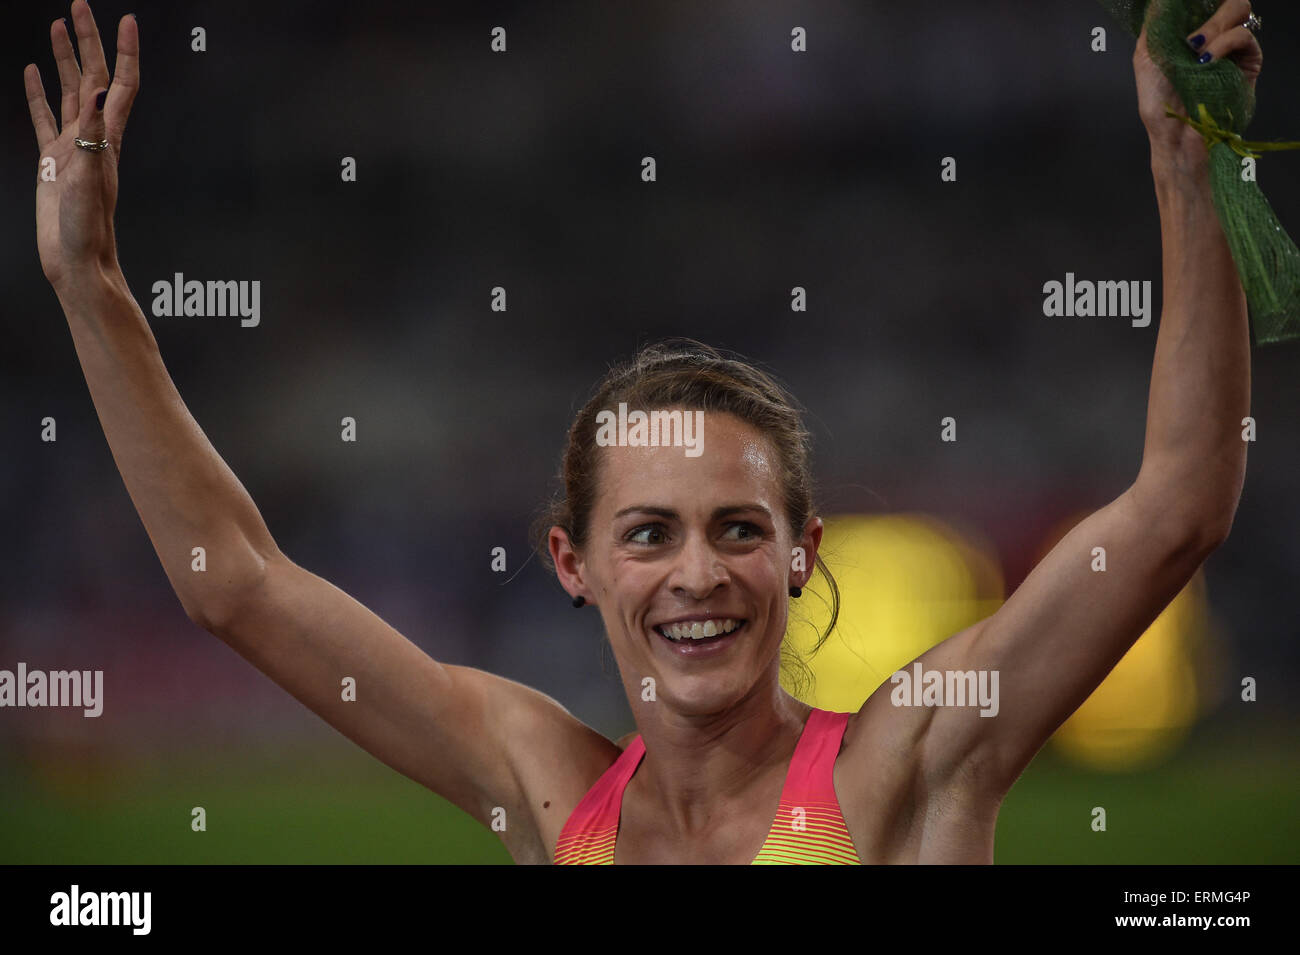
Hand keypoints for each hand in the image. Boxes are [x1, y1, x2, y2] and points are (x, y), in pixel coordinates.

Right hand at [23, 1, 138, 291]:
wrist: (76, 261)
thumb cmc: (87, 228)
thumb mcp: (89, 176)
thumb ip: (93, 133)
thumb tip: (98, 91)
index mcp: (107, 138)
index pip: (120, 84)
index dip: (125, 51)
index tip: (128, 20)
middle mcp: (93, 137)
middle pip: (94, 77)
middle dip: (89, 40)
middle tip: (80, 4)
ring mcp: (72, 146)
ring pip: (69, 91)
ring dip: (66, 58)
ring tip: (58, 24)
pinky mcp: (53, 160)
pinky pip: (44, 116)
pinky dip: (39, 92)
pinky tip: (35, 72)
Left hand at [1134, 0, 1261, 163]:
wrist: (1174, 132)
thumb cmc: (1158, 102)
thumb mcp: (1146, 57)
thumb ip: (1155, 26)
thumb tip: (1161, 2)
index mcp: (1191, 32)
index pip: (1204, 2)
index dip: (1199, 0)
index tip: (1185, 6)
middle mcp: (1214, 36)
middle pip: (1226, 1)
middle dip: (1208, 7)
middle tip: (1190, 35)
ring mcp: (1232, 48)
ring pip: (1238, 10)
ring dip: (1214, 25)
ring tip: (1195, 50)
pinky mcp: (1248, 61)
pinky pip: (1244, 36)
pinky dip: (1224, 42)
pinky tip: (1206, 58)